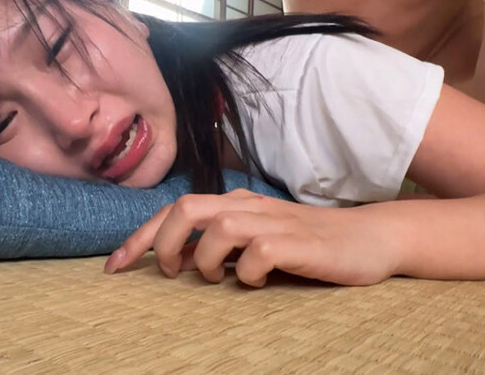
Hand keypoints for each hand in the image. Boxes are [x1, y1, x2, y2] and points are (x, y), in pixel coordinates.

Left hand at [103, 189, 400, 286]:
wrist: (370, 238)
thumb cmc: (307, 243)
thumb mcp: (257, 237)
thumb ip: (222, 243)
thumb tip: (180, 260)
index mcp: (235, 203)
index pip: (174, 210)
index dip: (139, 237)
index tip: (114, 266)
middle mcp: (249, 207)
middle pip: (185, 208)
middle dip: (162, 242)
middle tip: (170, 273)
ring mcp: (275, 223)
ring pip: (217, 227)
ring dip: (205, 259)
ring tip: (216, 278)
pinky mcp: (298, 243)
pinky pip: (257, 254)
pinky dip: (246, 273)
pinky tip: (256, 282)